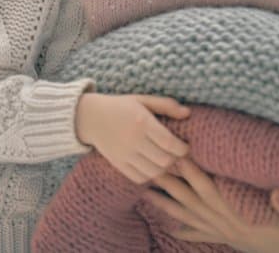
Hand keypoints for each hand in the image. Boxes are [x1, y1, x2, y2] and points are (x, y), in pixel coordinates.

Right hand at [75, 93, 191, 183]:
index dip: (183, 148)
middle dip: (176, 160)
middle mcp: (134, 140)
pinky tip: (152, 166)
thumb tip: (187, 113)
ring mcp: (125, 154)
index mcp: (142, 122)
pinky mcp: (118, 164)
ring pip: (154, 172)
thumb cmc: (121, 106)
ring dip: (164, 169)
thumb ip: (166, 105)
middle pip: (164, 161)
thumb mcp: (142, 100)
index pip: (170, 143)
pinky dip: (150, 176)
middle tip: (177, 155)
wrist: (91, 117)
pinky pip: (140, 178)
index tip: (186, 146)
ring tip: (166, 160)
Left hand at [143, 158, 278, 252]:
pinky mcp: (229, 239)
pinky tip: (169, 228)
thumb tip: (278, 192)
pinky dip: (184, 232)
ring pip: (189, 219)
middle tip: (150, 167)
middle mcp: (226, 227)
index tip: (177, 155)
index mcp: (239, 219)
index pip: (210, 192)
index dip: (193, 174)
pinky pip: (201, 236)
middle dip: (170, 185)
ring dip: (167, 205)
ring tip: (145, 192)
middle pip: (191, 203)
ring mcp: (225, 235)